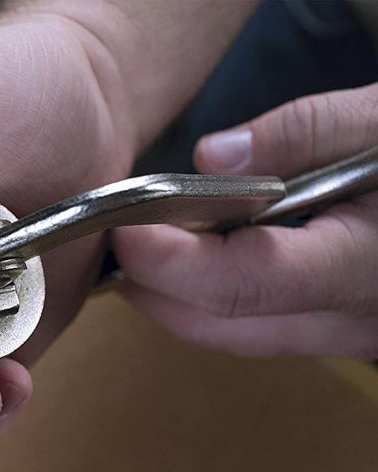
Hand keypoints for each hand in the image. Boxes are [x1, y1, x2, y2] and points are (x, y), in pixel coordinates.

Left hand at [112, 84, 377, 357]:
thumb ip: (302, 133)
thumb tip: (211, 159)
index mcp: (369, 263)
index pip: (245, 285)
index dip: (170, 264)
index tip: (126, 229)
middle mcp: (358, 318)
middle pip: (224, 327)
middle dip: (156, 289)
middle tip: (119, 239)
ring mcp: (350, 335)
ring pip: (234, 338)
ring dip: (178, 299)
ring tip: (152, 243)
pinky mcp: (341, 333)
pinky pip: (258, 331)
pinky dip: (213, 300)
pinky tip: (198, 257)